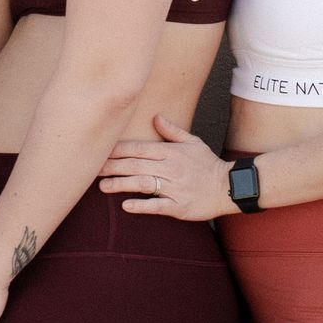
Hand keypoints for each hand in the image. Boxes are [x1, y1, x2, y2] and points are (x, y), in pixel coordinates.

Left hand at [99, 112, 231, 221]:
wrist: (229, 187)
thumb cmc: (208, 164)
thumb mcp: (193, 142)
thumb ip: (172, 131)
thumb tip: (155, 117)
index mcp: (171, 152)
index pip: (138, 148)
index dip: (117, 150)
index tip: (100, 151)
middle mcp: (171, 168)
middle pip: (135, 165)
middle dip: (112, 166)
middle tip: (93, 170)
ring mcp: (175, 187)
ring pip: (142, 184)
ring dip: (121, 185)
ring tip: (103, 187)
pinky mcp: (179, 206)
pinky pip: (157, 205)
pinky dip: (141, 206)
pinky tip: (126, 206)